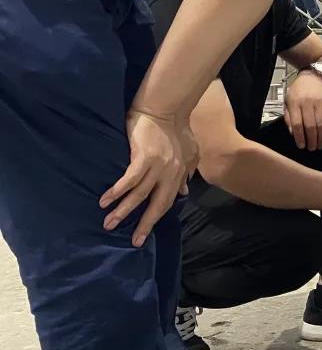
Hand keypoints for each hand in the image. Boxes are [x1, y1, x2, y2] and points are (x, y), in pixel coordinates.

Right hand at [101, 110, 196, 247]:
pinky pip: (130, 180)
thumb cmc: (176, 127)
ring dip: (124, 211)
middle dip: (145, 224)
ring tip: (109, 224)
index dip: (157, 216)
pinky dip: (117, 191)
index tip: (146, 231)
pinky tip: (105, 201)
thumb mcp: (189, 152)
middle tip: (133, 241)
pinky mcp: (144, 157)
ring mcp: (158, 166)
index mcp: (179, 173)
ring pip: (140, 195)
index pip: (168, 201)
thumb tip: (185, 192)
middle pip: (157, 205)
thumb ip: (187, 171)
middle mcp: (171, 174)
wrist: (165, 107)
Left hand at [284, 71, 321, 149]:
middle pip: (310, 125)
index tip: (301, 145)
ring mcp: (319, 103)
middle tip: (312, 149)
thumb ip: (288, 117)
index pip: (297, 123)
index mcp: (295, 102)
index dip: (299, 136)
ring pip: (321, 124)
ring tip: (320, 147)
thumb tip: (293, 133)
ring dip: (321, 138)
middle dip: (311, 140)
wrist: (314, 76)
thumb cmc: (298, 91)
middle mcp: (307, 102)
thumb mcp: (287, 101)